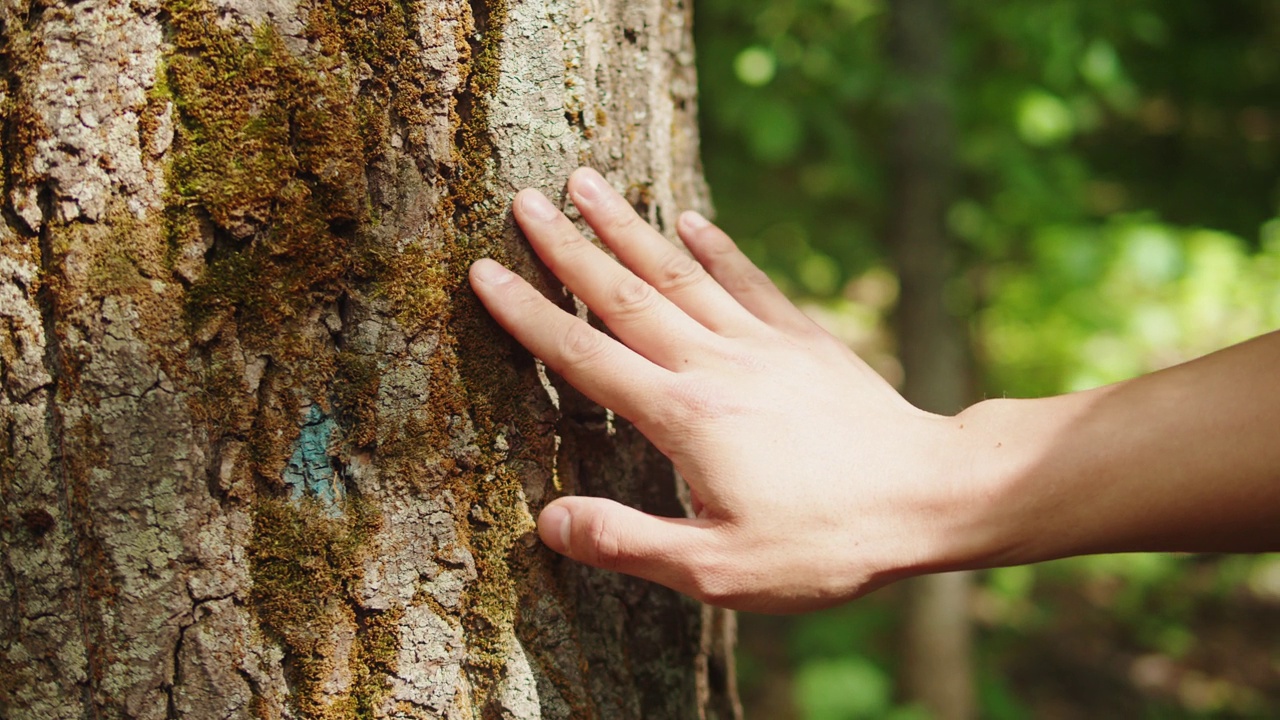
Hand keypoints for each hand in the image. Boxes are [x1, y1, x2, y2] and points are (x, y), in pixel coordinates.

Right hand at [469, 168, 988, 612]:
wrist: (930, 495)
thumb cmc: (826, 543)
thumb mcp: (720, 569)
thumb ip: (630, 542)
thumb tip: (547, 522)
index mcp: (683, 418)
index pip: (586, 358)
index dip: (528, 316)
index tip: (484, 272)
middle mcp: (714, 365)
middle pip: (625, 296)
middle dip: (568, 246)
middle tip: (523, 199)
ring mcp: (761, 344)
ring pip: (679, 274)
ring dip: (627, 227)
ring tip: (586, 180)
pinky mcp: (803, 340)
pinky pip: (748, 280)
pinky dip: (716, 246)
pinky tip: (689, 216)